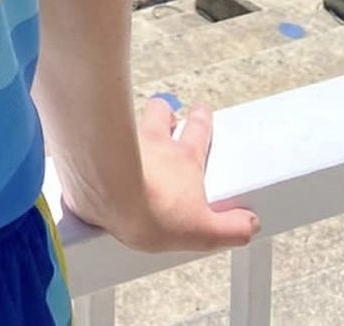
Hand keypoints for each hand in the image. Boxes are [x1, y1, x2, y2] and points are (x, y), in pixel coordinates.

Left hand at [71, 99, 259, 253]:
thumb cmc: (152, 211)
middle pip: (162, 112)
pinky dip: (102, 133)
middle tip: (170, 112)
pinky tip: (94, 143)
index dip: (202, 121)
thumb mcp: (203, 232)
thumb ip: (231, 229)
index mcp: (184, 159)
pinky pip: (99, 129)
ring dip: (136, 119)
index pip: (198, 132)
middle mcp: (155, 141)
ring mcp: (122, 136)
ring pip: (131, 116)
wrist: (104, 195)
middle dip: (168, 111)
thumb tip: (249, 224)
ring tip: (133, 124)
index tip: (202, 110)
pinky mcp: (95, 140)